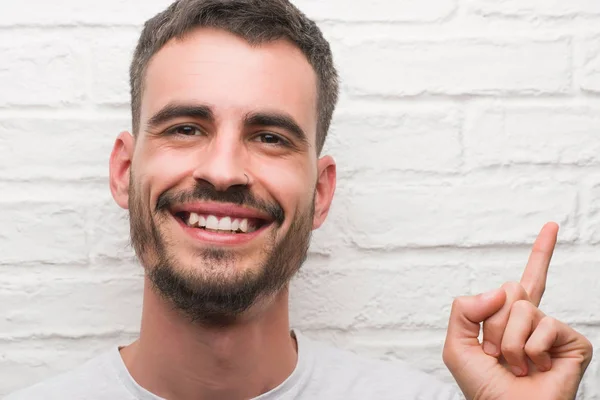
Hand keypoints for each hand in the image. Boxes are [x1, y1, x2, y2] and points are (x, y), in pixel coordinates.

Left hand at [443, 223, 592, 399]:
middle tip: (496, 354)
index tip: (552, 226)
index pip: (524, 280)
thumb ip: (464, 309)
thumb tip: (501, 290)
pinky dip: (530, 350)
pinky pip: (545, 325)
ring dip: (508, 342)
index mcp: (509, 318)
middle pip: (511, 290)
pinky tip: (536, 368)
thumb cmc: (483, 387)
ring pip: (522, 308)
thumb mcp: (457, 345)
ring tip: (516, 365)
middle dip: (493, 324)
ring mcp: (553, 330)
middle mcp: (534, 320)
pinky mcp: (573, 343)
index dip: (541, 252)